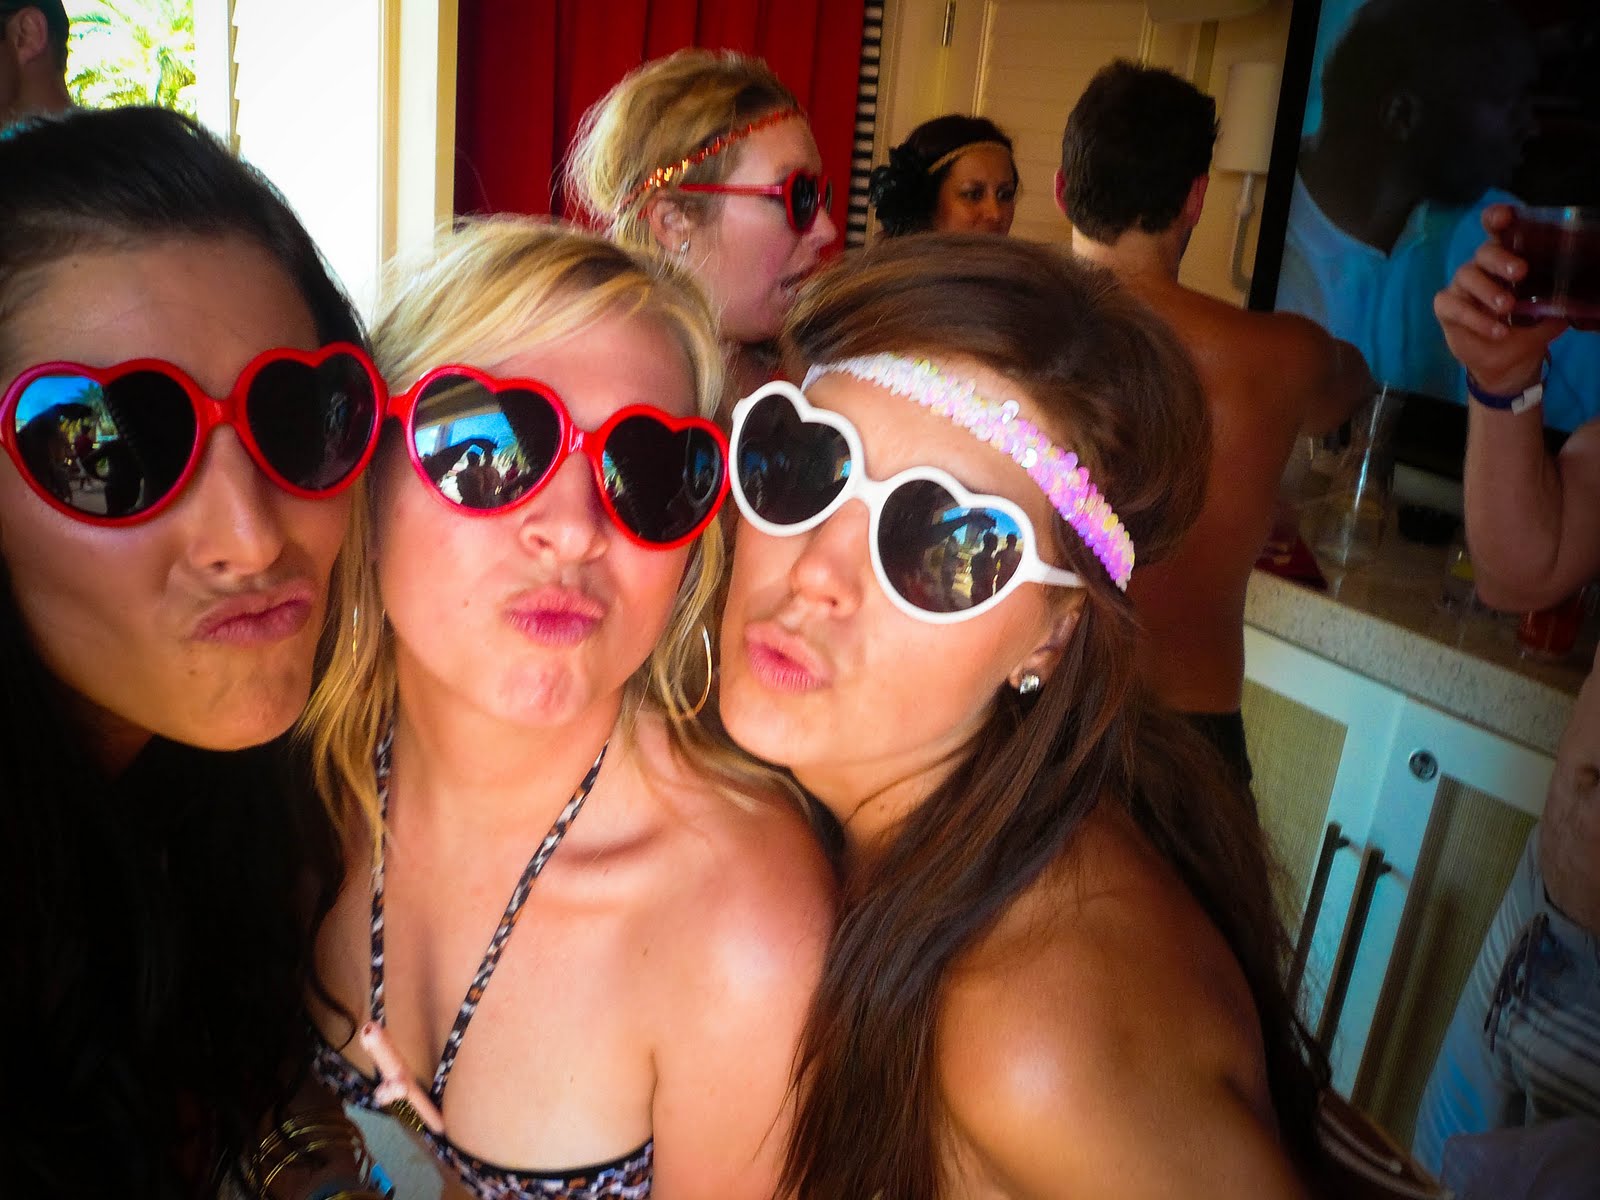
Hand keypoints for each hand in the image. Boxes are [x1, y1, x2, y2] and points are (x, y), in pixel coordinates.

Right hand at [1434, 204, 1566, 395]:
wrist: (1508, 363)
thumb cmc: (1527, 329)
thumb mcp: (1551, 312)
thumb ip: (1560, 298)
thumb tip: (1578, 290)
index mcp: (1507, 259)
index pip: (1498, 231)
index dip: (1497, 218)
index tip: (1505, 217)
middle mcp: (1482, 268)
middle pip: (1483, 252)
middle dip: (1500, 259)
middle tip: (1520, 273)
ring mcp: (1461, 287)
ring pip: (1467, 276)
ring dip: (1488, 291)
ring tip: (1507, 307)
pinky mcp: (1447, 308)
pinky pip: (1455, 306)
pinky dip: (1475, 318)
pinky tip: (1497, 330)